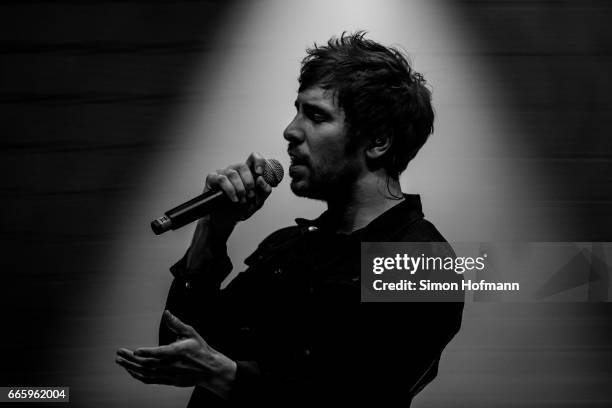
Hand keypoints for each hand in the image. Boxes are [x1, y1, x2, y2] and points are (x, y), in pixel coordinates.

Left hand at [116, 310, 236, 398]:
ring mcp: (170, 374)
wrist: (209, 369)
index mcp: (178, 352)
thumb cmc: (200, 349)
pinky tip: (131, 370)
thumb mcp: (191, 333)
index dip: (148, 352)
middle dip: (131, 359)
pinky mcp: (168, 380)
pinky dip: (138, 376)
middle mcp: (172, 365)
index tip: (136, 350)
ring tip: (120, 361)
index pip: (161, 353)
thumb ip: (176, 324)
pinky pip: (150, 380)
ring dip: (131, 367)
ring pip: (147, 373)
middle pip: (148, 364)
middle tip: (119, 352)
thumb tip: (166, 313)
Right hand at [204, 152, 272, 222]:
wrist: (226, 220)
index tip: (260, 173)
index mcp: (247, 173)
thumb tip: (261, 179)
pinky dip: (230, 190)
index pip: (253, 158)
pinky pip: (222, 179)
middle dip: (249, 183)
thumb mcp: (257, 202)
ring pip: (233, 173)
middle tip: (250, 195)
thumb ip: (264, 191)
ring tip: (241, 200)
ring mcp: (223, 173)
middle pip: (243, 166)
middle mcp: (235, 171)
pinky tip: (234, 199)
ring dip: (240, 189)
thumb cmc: (241, 209)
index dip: (258, 161)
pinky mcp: (212, 179)